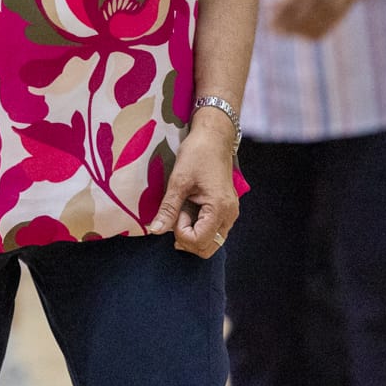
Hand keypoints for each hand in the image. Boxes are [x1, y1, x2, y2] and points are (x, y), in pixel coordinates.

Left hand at [147, 115, 238, 257]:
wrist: (214, 137)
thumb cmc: (197, 154)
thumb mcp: (178, 180)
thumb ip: (168, 208)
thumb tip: (155, 231)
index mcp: (220, 208)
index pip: (199, 241)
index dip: (180, 233)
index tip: (175, 212)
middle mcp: (230, 215)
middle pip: (207, 248)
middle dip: (187, 239)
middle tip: (177, 215)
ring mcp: (230, 214)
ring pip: (211, 242)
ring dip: (192, 234)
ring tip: (183, 210)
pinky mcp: (226, 210)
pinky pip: (213, 230)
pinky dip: (199, 228)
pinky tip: (189, 210)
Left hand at [271, 0, 372, 39]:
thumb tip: (269, 5)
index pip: (285, 3)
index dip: (274, 14)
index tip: (266, 19)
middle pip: (294, 17)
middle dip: (280, 25)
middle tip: (271, 29)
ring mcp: (329, 7)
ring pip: (305, 27)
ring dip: (292, 32)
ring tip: (283, 32)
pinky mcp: (338, 17)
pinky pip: (319, 32)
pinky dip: (307, 35)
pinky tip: (300, 33)